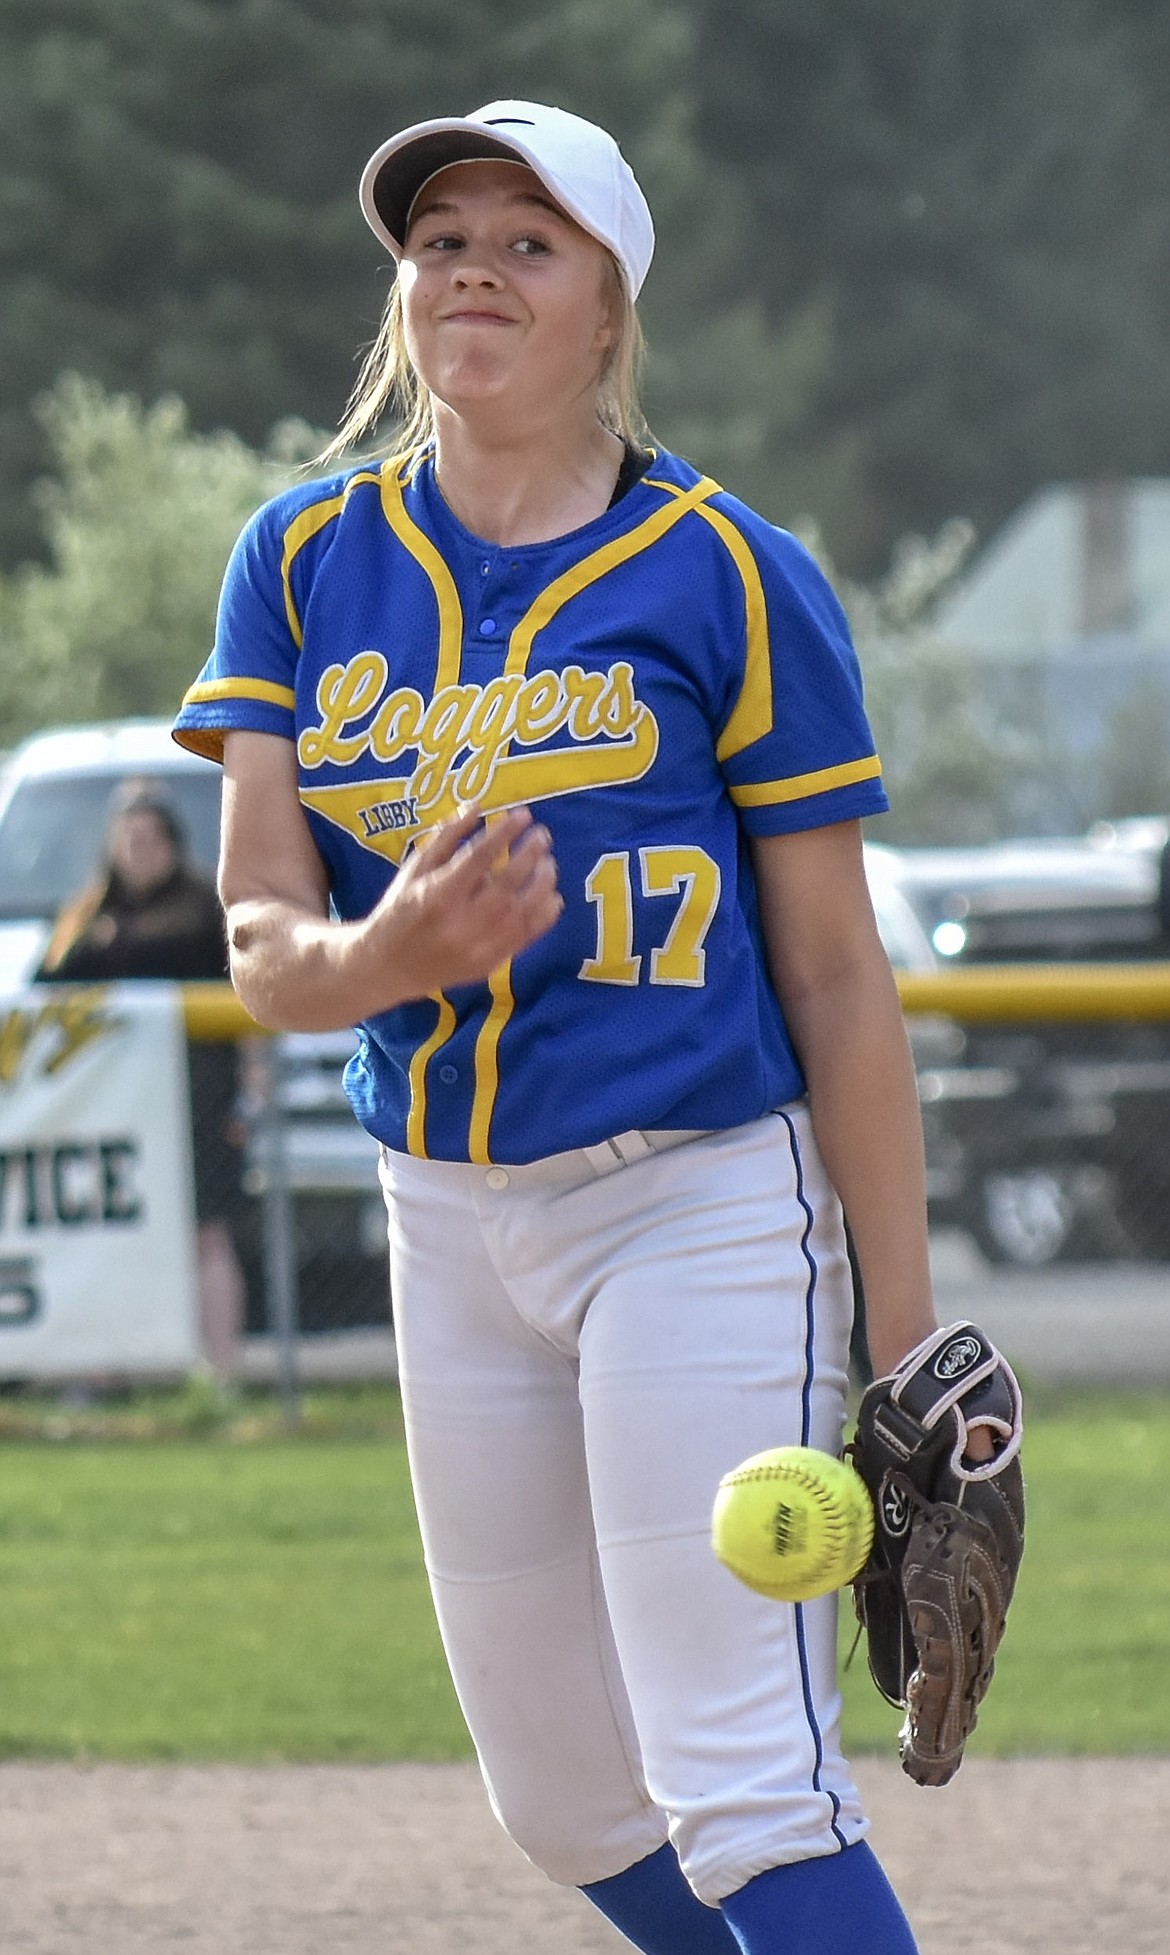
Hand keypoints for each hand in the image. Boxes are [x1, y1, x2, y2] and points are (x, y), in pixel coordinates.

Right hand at [354, 801, 562, 1004]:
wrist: (388, 967)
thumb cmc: (399, 910)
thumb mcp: (414, 869)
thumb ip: (446, 837)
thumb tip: (477, 806)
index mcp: (437, 895)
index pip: (479, 857)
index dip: (504, 833)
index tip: (523, 815)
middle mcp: (460, 923)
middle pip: (507, 884)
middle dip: (531, 855)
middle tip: (542, 835)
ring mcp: (477, 947)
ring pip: (523, 912)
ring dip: (543, 884)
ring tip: (548, 863)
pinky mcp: (489, 964)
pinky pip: (526, 937)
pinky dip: (545, 916)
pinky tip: (552, 896)